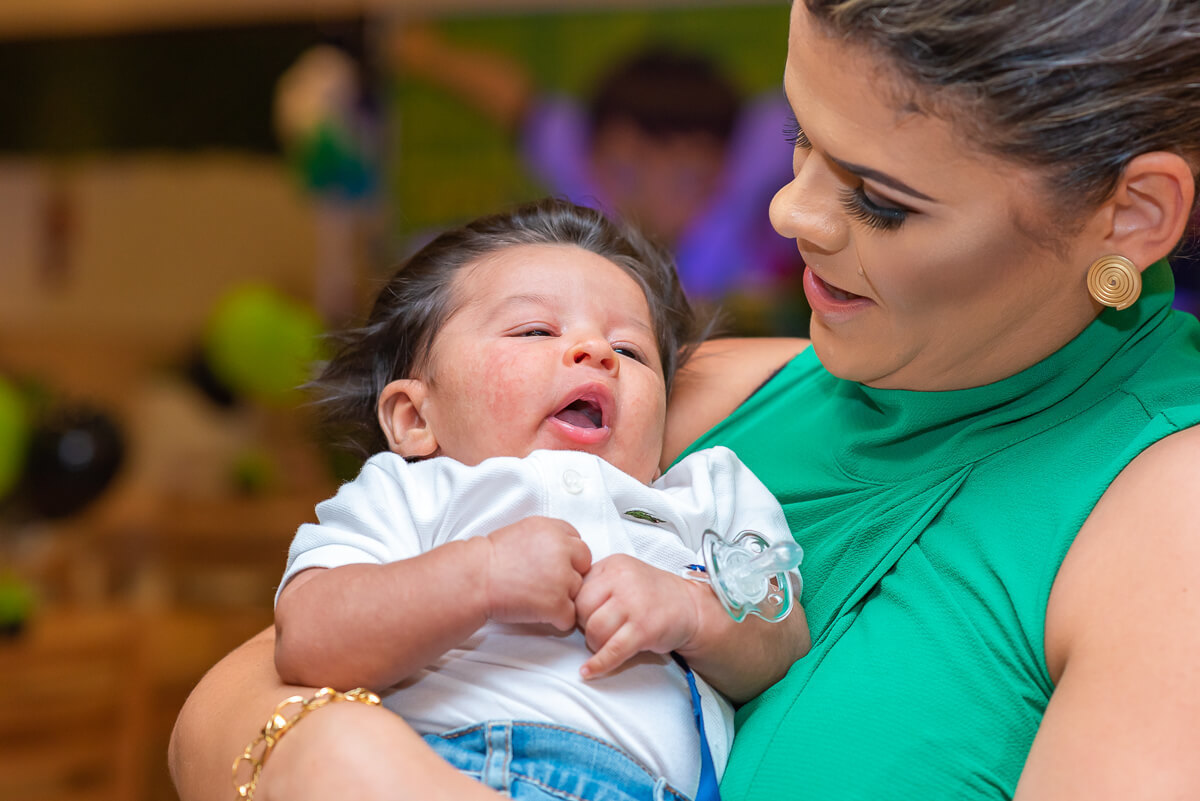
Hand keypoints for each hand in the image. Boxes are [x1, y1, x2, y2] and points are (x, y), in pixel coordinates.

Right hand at [480, 516, 591, 630]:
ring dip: (563, 598)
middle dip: (571, 574)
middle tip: (547, 583)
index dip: (567, 556)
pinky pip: (569, 617)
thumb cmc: (489, 560)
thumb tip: (560, 547)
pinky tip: (537, 613)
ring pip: (578, 591)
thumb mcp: (521, 532)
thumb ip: (546, 537)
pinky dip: (557, 620)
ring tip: (536, 597)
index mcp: (552, 530)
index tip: (553, 564)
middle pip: (584, 563)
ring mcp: (563, 578)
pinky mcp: (558, 604)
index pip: (577, 541)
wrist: (474, 580)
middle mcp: (562, 550)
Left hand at [574, 554, 703, 678]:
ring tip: (606, 642)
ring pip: (595, 631)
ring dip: (594, 644)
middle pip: (582, 611)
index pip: (577, 589)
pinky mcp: (644, 629)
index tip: (586, 617)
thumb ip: (596, 583)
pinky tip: (588, 671)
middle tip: (600, 629)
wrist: (690, 607)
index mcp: (613, 565)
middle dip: (585, 626)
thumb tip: (563, 606)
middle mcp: (623, 580)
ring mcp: (634, 604)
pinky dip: (598, 664)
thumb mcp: (623, 575)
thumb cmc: (652, 594)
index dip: (578, 608)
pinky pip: (612, 651)